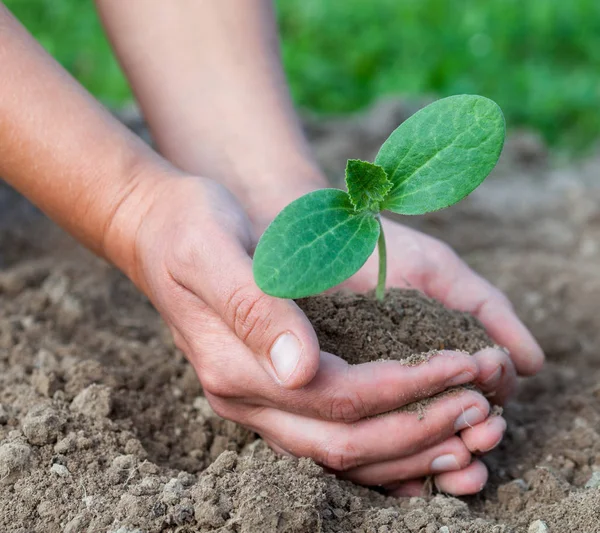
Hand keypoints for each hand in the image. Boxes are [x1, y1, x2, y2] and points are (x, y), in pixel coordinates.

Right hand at [120, 175, 503, 495]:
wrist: (157, 231)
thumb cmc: (189, 227)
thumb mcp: (213, 248)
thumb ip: (253, 307)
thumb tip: (301, 368)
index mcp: (234, 364)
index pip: (336, 399)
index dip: (405, 389)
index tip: (463, 368)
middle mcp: (245, 397)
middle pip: (345, 443)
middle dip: (418, 428)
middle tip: (481, 406)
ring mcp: (255, 402)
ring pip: (340, 456)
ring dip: (408, 448)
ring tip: (467, 427)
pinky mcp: (268, 392)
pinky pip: (330, 441)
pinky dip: (382, 448)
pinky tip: (421, 436)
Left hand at [341, 216, 544, 494]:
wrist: (326, 240)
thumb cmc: (386, 251)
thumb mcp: (441, 275)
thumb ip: (487, 310)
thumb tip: (534, 365)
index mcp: (444, 354)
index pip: (483, 387)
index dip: (493, 390)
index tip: (492, 379)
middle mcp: (416, 377)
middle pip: (455, 417)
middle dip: (474, 428)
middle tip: (482, 429)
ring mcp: (379, 389)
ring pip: (419, 432)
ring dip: (443, 443)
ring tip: (458, 445)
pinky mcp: (342, 394)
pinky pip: (370, 428)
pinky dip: (394, 444)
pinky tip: (409, 451)